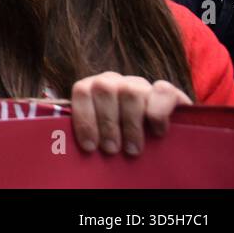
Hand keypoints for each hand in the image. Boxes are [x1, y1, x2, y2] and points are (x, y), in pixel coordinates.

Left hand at [69, 73, 189, 156]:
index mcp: (94, 89)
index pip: (82, 91)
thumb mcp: (99, 135)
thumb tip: (64, 144)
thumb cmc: (120, 140)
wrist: (157, 137)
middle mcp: (116, 82)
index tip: (89, 146)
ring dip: (130, 124)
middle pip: (104, 88)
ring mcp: (141, 84)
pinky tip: (158, 132)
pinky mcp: (169, 92)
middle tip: (111, 150)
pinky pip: (163, 91)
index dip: (84, 119)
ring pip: (131, 91)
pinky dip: (159, 112)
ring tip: (132, 149)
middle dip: (106, 123)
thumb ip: (87, 132)